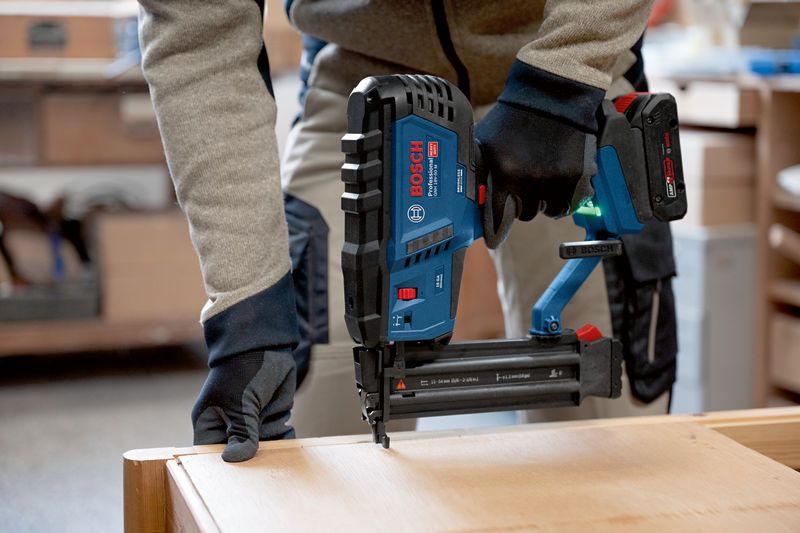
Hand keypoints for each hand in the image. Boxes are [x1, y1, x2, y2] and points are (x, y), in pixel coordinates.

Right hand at [192, 348, 295, 461]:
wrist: (268, 346)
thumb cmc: (243, 370)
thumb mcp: (240, 404)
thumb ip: (241, 432)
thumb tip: (234, 459)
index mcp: (209, 423)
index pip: (210, 455)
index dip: (221, 468)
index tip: (233, 480)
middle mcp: (229, 427)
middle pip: (237, 456)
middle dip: (250, 463)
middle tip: (260, 471)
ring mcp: (251, 423)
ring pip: (260, 449)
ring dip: (270, 453)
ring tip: (276, 455)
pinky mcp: (271, 418)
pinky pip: (277, 438)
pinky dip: (284, 442)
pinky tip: (288, 444)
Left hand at [475, 100, 596, 222]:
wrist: (554, 95)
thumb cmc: (515, 116)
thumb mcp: (486, 139)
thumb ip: (479, 168)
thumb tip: (471, 193)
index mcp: (502, 174)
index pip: (495, 216)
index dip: (496, 222)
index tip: (496, 230)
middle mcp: (527, 182)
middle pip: (524, 214)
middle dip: (524, 203)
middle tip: (526, 186)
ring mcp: (553, 182)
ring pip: (548, 211)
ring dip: (545, 201)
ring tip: (544, 179)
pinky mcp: (575, 179)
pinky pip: (569, 203)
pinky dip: (565, 196)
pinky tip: (560, 180)